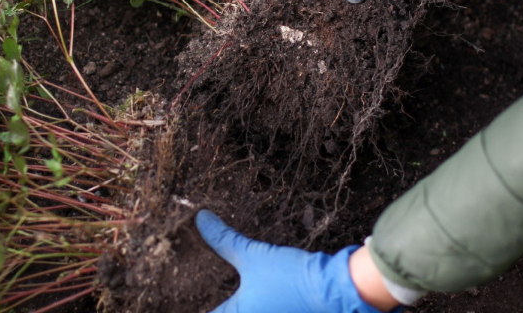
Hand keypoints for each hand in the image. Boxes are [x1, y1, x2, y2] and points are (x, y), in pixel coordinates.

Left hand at [195, 210, 393, 312]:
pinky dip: (259, 304)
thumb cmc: (292, 277)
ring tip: (239, 291)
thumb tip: (202, 220)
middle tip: (213, 292)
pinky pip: (265, 310)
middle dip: (222, 303)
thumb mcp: (253, 255)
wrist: (335, 289)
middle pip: (227, 312)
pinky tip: (262, 294)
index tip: (187, 302)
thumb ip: (224, 240)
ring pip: (247, 310)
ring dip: (242, 303)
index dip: (198, 307)